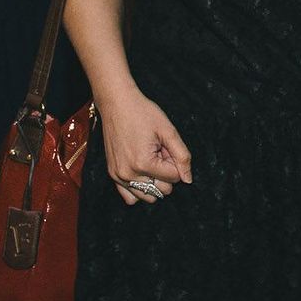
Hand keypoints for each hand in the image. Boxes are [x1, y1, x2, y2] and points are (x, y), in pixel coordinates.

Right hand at [98, 88, 192, 205]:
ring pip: (148, 196)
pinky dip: (140, 189)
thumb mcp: (169, 131)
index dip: (175, 162)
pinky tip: (143, 173)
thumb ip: (182, 156)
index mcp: (144, 164)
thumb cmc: (143, 113)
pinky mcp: (112, 174)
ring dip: (154, 181)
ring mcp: (118, 176)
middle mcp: (128, 174)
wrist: (117, 104)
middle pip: (162, 189)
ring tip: (150, 159)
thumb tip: (188, 180)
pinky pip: (130, 197)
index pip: (174, 178)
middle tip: (158, 151)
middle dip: (166, 172)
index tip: (166, 147)